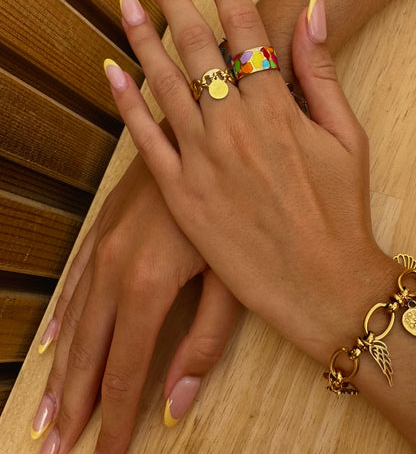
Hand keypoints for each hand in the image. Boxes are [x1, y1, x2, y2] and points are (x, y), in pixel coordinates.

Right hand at [33, 152, 239, 453]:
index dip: (114, 419)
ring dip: (61, 370)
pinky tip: (53, 342)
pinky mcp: (104, 228)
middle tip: (55, 450)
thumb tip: (176, 405)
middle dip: (75, 404)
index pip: (125, 371)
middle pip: (90, 353)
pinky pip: (74, 281)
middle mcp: (114, 271)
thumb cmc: (232, 204)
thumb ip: (204, 342)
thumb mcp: (230, 276)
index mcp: (148, 287)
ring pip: (75, 321)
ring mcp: (104, 247)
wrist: (202, 131)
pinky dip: (62, 318)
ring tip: (45, 413)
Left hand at [108, 0, 398, 367]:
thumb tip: (312, 9)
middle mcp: (234, 125)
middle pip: (195, 45)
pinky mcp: (182, 195)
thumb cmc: (343, 213)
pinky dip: (126, 102)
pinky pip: (146, 139)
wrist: (323, 285)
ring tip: (126, 2)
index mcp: (277, 107)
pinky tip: (111, 70)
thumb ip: (322, 73)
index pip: (244, 26)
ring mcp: (202, 160)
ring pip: (163, 83)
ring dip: (141, 37)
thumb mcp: (348, 138)